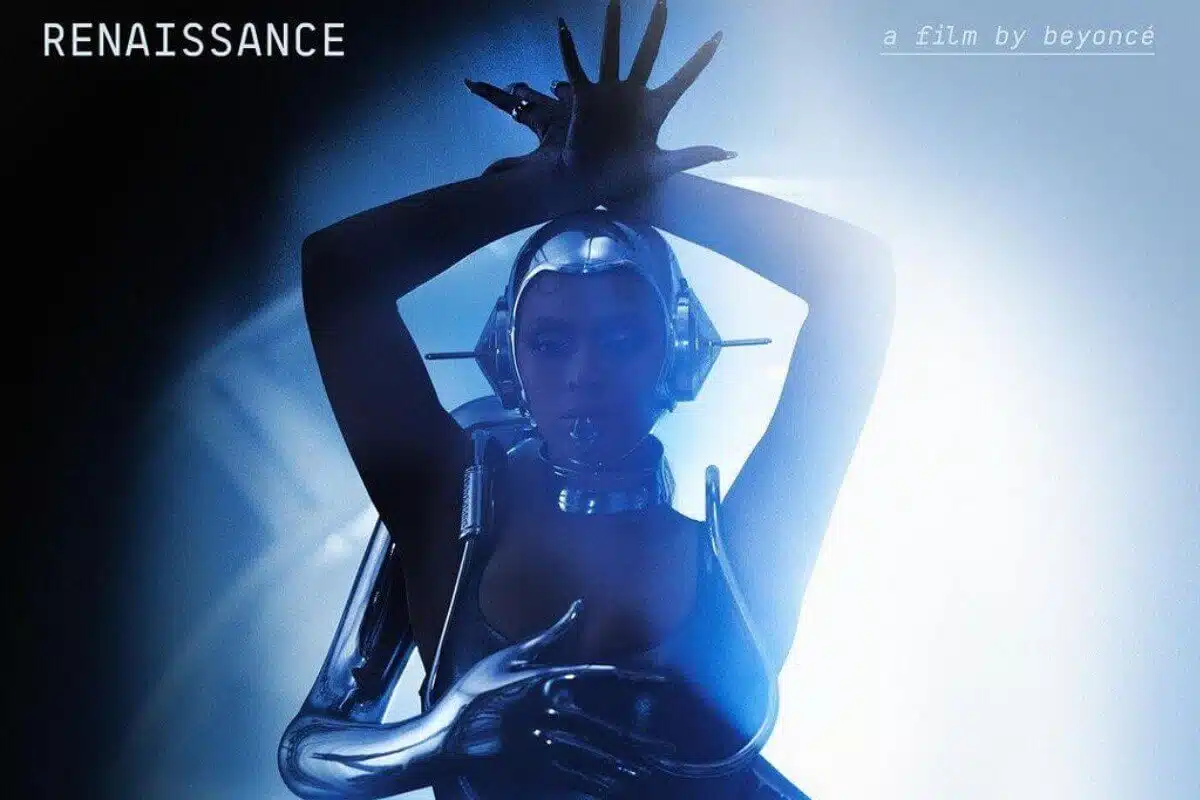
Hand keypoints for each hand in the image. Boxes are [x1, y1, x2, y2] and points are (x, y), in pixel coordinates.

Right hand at [440, 600, 675, 794]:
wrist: (443, 736)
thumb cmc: (474, 692)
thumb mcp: (507, 658)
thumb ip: (548, 637)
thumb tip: (577, 607)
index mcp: (546, 680)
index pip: (601, 677)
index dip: (634, 680)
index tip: (662, 684)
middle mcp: (549, 712)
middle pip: (604, 728)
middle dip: (638, 743)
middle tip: (667, 753)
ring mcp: (542, 743)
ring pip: (593, 756)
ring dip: (622, 766)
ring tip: (647, 772)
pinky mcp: (532, 767)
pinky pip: (571, 777)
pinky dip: (594, 782)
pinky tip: (612, 786)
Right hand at [466, 0, 734, 194]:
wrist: (590, 184)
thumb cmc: (626, 177)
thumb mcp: (662, 167)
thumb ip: (693, 155)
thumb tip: (729, 154)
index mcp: (656, 108)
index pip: (684, 78)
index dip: (701, 58)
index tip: (719, 36)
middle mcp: (633, 94)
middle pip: (648, 53)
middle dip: (655, 27)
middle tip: (662, 0)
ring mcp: (608, 92)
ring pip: (612, 52)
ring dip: (613, 27)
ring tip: (615, 0)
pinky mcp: (585, 97)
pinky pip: (575, 67)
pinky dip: (567, 48)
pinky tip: (561, 25)